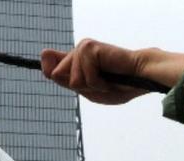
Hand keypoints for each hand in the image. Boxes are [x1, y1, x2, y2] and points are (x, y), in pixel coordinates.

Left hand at [41, 39, 183, 104]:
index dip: (48, 70)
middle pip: (57, 76)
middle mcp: (76, 52)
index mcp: (75, 62)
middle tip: (100, 83)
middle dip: (80, 87)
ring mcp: (82, 48)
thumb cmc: (119, 85)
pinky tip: (110, 76)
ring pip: (72, 79)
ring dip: (92, 86)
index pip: (50, 67)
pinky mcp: (90, 48)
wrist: (140, 78)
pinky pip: (85, 77)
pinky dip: (98, 83)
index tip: (51, 65)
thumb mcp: (87, 89)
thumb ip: (63, 78)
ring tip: (106, 80)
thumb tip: (43, 53)